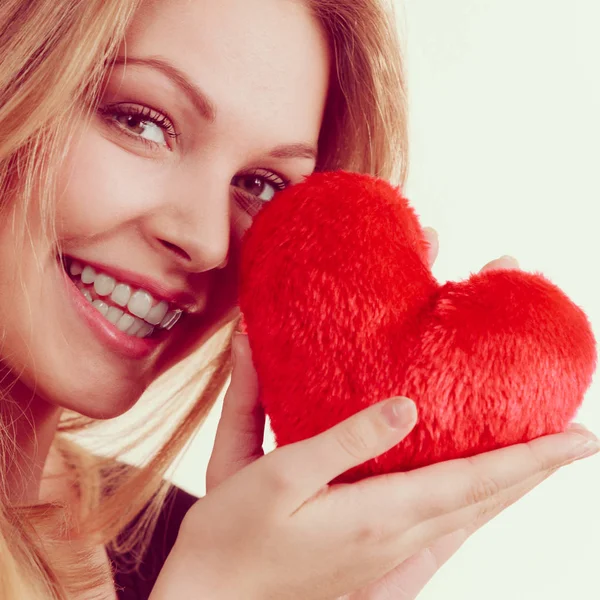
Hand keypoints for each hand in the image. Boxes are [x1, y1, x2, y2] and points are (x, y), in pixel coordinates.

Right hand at [152, 228, 597, 599]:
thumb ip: (344, 441)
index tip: (579, 437)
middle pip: (483, 502)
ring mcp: (385, 556)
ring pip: (467, 519)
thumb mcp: (278, 477)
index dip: (530, 459)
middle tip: (574, 442)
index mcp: (378, 516)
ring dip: (508, 489)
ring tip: (536, 465)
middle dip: (533, 471)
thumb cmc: (232, 539)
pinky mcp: (370, 561)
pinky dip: (471, 509)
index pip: (475, 481)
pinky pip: (441, 531)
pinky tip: (473, 506)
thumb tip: (405, 407)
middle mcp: (395, 539)